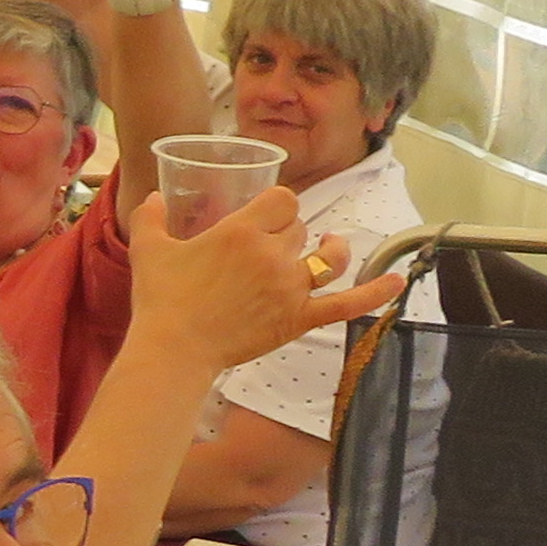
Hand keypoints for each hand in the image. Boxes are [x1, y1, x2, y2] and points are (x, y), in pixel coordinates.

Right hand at [116, 193, 407, 380]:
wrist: (174, 348)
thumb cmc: (160, 298)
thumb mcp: (149, 249)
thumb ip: (151, 218)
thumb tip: (153, 197)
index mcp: (241, 231)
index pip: (281, 200)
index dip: (276, 206)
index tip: (262, 217)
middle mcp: (272, 254)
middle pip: (298, 229)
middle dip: (287, 234)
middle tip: (265, 250)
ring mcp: (290, 287)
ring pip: (326, 258)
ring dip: (332, 249)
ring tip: (330, 246)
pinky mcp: (298, 318)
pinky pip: (346, 304)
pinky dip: (374, 293)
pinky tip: (397, 281)